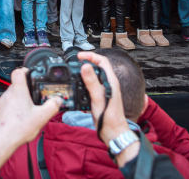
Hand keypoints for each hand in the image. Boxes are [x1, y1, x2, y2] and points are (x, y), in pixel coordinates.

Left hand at [0, 68, 62, 167]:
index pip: (18, 72)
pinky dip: (13, 108)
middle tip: (33, 96)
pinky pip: (6, 105)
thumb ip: (52, 106)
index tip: (30, 72)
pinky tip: (19, 118)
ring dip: (19, 99)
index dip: (25, 70)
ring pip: (11, 95)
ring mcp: (2, 102)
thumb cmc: (19, 128)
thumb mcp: (42, 117)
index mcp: (18, 92)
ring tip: (27, 109)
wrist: (3, 140)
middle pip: (16, 85)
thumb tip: (57, 100)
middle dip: (25, 89)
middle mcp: (8, 94)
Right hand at [75, 52, 137, 166]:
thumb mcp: (98, 98)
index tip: (79, 57)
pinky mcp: (101, 96)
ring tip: (75, 73)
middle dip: (86, 62)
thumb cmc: (109, 118)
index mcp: (111, 81)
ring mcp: (106, 90)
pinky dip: (85, 83)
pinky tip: (79, 87)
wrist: (113, 133)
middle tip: (75, 64)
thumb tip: (85, 65)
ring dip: (85, 72)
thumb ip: (92, 82)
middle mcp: (109, 84)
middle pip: (98, 67)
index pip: (102, 61)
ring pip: (95, 76)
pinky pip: (93, 85)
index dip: (91, 56)